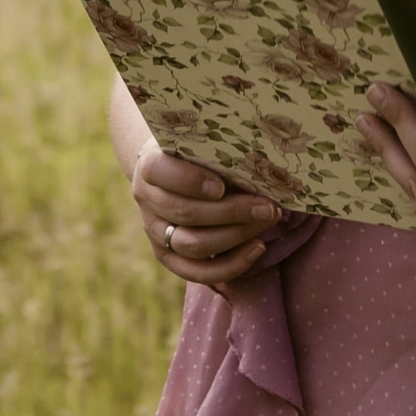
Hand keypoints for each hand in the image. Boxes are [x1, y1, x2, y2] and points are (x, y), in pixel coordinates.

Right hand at [129, 140, 281, 287]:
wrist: (170, 170)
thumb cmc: (195, 152)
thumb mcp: (199, 144)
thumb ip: (219, 154)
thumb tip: (266, 168)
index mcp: (150, 166)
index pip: (161, 173)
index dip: (190, 181)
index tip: (221, 186)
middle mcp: (148, 200)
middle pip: (186, 213)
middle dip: (231, 212)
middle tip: (267, 207)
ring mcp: (156, 232)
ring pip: (193, 244)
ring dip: (236, 235)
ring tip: (267, 221)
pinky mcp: (167, 256)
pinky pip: (197, 271)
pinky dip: (230, 264)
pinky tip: (257, 248)